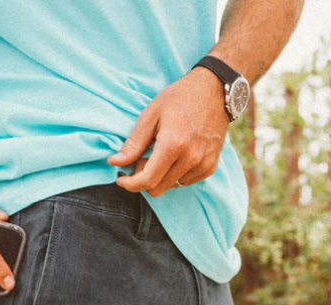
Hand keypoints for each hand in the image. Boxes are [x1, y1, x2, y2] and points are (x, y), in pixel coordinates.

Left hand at [107, 66, 228, 196]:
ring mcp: (202, 165)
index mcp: (173, 144)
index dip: (130, 184)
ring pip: (171, 186)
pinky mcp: (210, 167)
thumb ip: (134, 142)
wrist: (216, 91)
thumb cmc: (180, 98)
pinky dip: (176, 173)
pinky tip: (177, 154)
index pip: (147, 180)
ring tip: (161, 152)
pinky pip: (185, 182)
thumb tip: (115, 162)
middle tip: (142, 158)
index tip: (121, 179)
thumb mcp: (151, 114)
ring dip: (161, 175)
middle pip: (157, 188)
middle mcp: (190, 159)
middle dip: (144, 178)